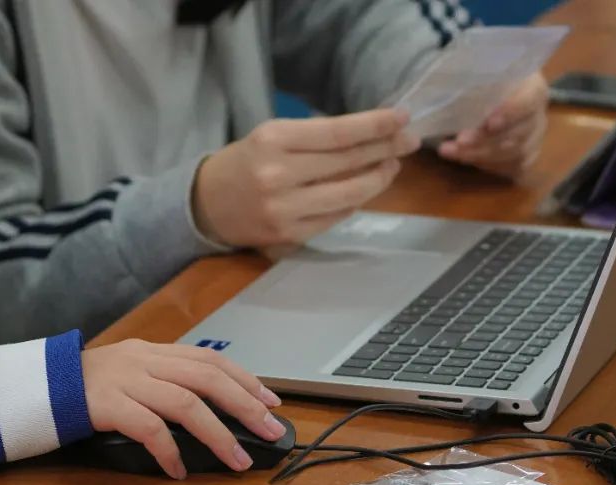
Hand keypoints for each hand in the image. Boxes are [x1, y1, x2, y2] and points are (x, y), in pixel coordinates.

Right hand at [81, 340, 284, 478]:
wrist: (25, 389)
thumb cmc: (76, 390)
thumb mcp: (124, 374)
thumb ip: (159, 383)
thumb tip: (206, 411)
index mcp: (150, 351)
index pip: (209, 359)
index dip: (245, 379)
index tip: (271, 400)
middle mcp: (142, 360)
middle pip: (207, 378)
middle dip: (244, 405)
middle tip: (270, 430)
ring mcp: (124, 381)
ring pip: (186, 403)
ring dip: (218, 435)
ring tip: (237, 460)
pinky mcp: (105, 405)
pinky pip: (149, 428)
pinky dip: (170, 451)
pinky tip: (179, 471)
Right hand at [193, 109, 420, 246]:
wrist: (206, 205)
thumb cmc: (245, 163)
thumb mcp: (272, 136)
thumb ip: (315, 136)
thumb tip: (370, 134)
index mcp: (273, 140)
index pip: (337, 133)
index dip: (375, 126)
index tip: (402, 118)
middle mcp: (279, 174)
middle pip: (347, 161)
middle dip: (385, 149)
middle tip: (410, 140)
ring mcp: (284, 209)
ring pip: (348, 194)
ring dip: (378, 179)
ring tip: (391, 166)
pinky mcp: (289, 235)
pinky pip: (336, 217)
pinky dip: (355, 202)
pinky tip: (365, 189)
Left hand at [437, 73, 549, 179]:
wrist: (487, 97)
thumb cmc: (481, 82)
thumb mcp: (475, 74)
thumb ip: (469, 81)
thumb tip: (445, 89)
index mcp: (532, 87)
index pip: (531, 100)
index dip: (512, 112)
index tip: (489, 123)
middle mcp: (538, 114)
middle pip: (520, 133)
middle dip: (486, 140)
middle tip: (459, 142)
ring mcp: (535, 138)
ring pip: (515, 154)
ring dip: (480, 155)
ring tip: (451, 151)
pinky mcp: (527, 157)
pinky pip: (513, 168)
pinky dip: (488, 166)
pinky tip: (465, 159)